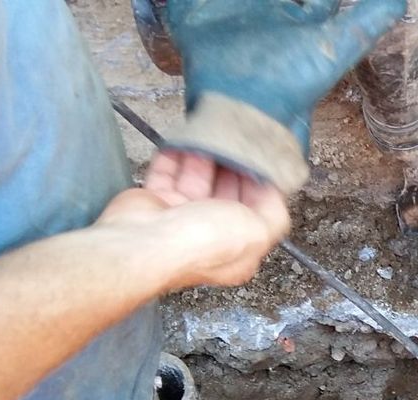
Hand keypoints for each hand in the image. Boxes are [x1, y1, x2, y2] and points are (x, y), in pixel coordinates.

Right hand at [98, 150, 290, 289]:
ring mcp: (181, 218)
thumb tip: (272, 192)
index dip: (260, 185)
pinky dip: (174, 156)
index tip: (261, 157)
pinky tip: (183, 139)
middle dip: (231, 166)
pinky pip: (168, 173)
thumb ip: (273, 214)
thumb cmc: (202, 242)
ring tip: (211, 131)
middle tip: (236, 137)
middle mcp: (210, 235)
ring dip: (203, 157)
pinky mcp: (155, 202)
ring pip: (197, 179)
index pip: (256, 211)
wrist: (143, 243)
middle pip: (226, 192)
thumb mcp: (256, 232)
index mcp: (238, 248)